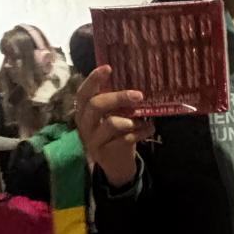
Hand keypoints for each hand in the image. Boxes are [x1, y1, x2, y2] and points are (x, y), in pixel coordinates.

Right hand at [75, 67, 154, 185]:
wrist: (116, 166)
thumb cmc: (116, 135)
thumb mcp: (112, 116)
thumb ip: (116, 103)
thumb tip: (136, 81)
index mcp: (84, 112)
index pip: (83, 93)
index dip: (93, 80)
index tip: (108, 68)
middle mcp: (84, 124)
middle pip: (96, 105)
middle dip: (118, 97)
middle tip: (138, 95)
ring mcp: (93, 140)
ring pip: (111, 123)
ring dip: (131, 119)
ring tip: (143, 119)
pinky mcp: (105, 153)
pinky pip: (125, 139)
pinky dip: (140, 132)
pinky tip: (149, 129)